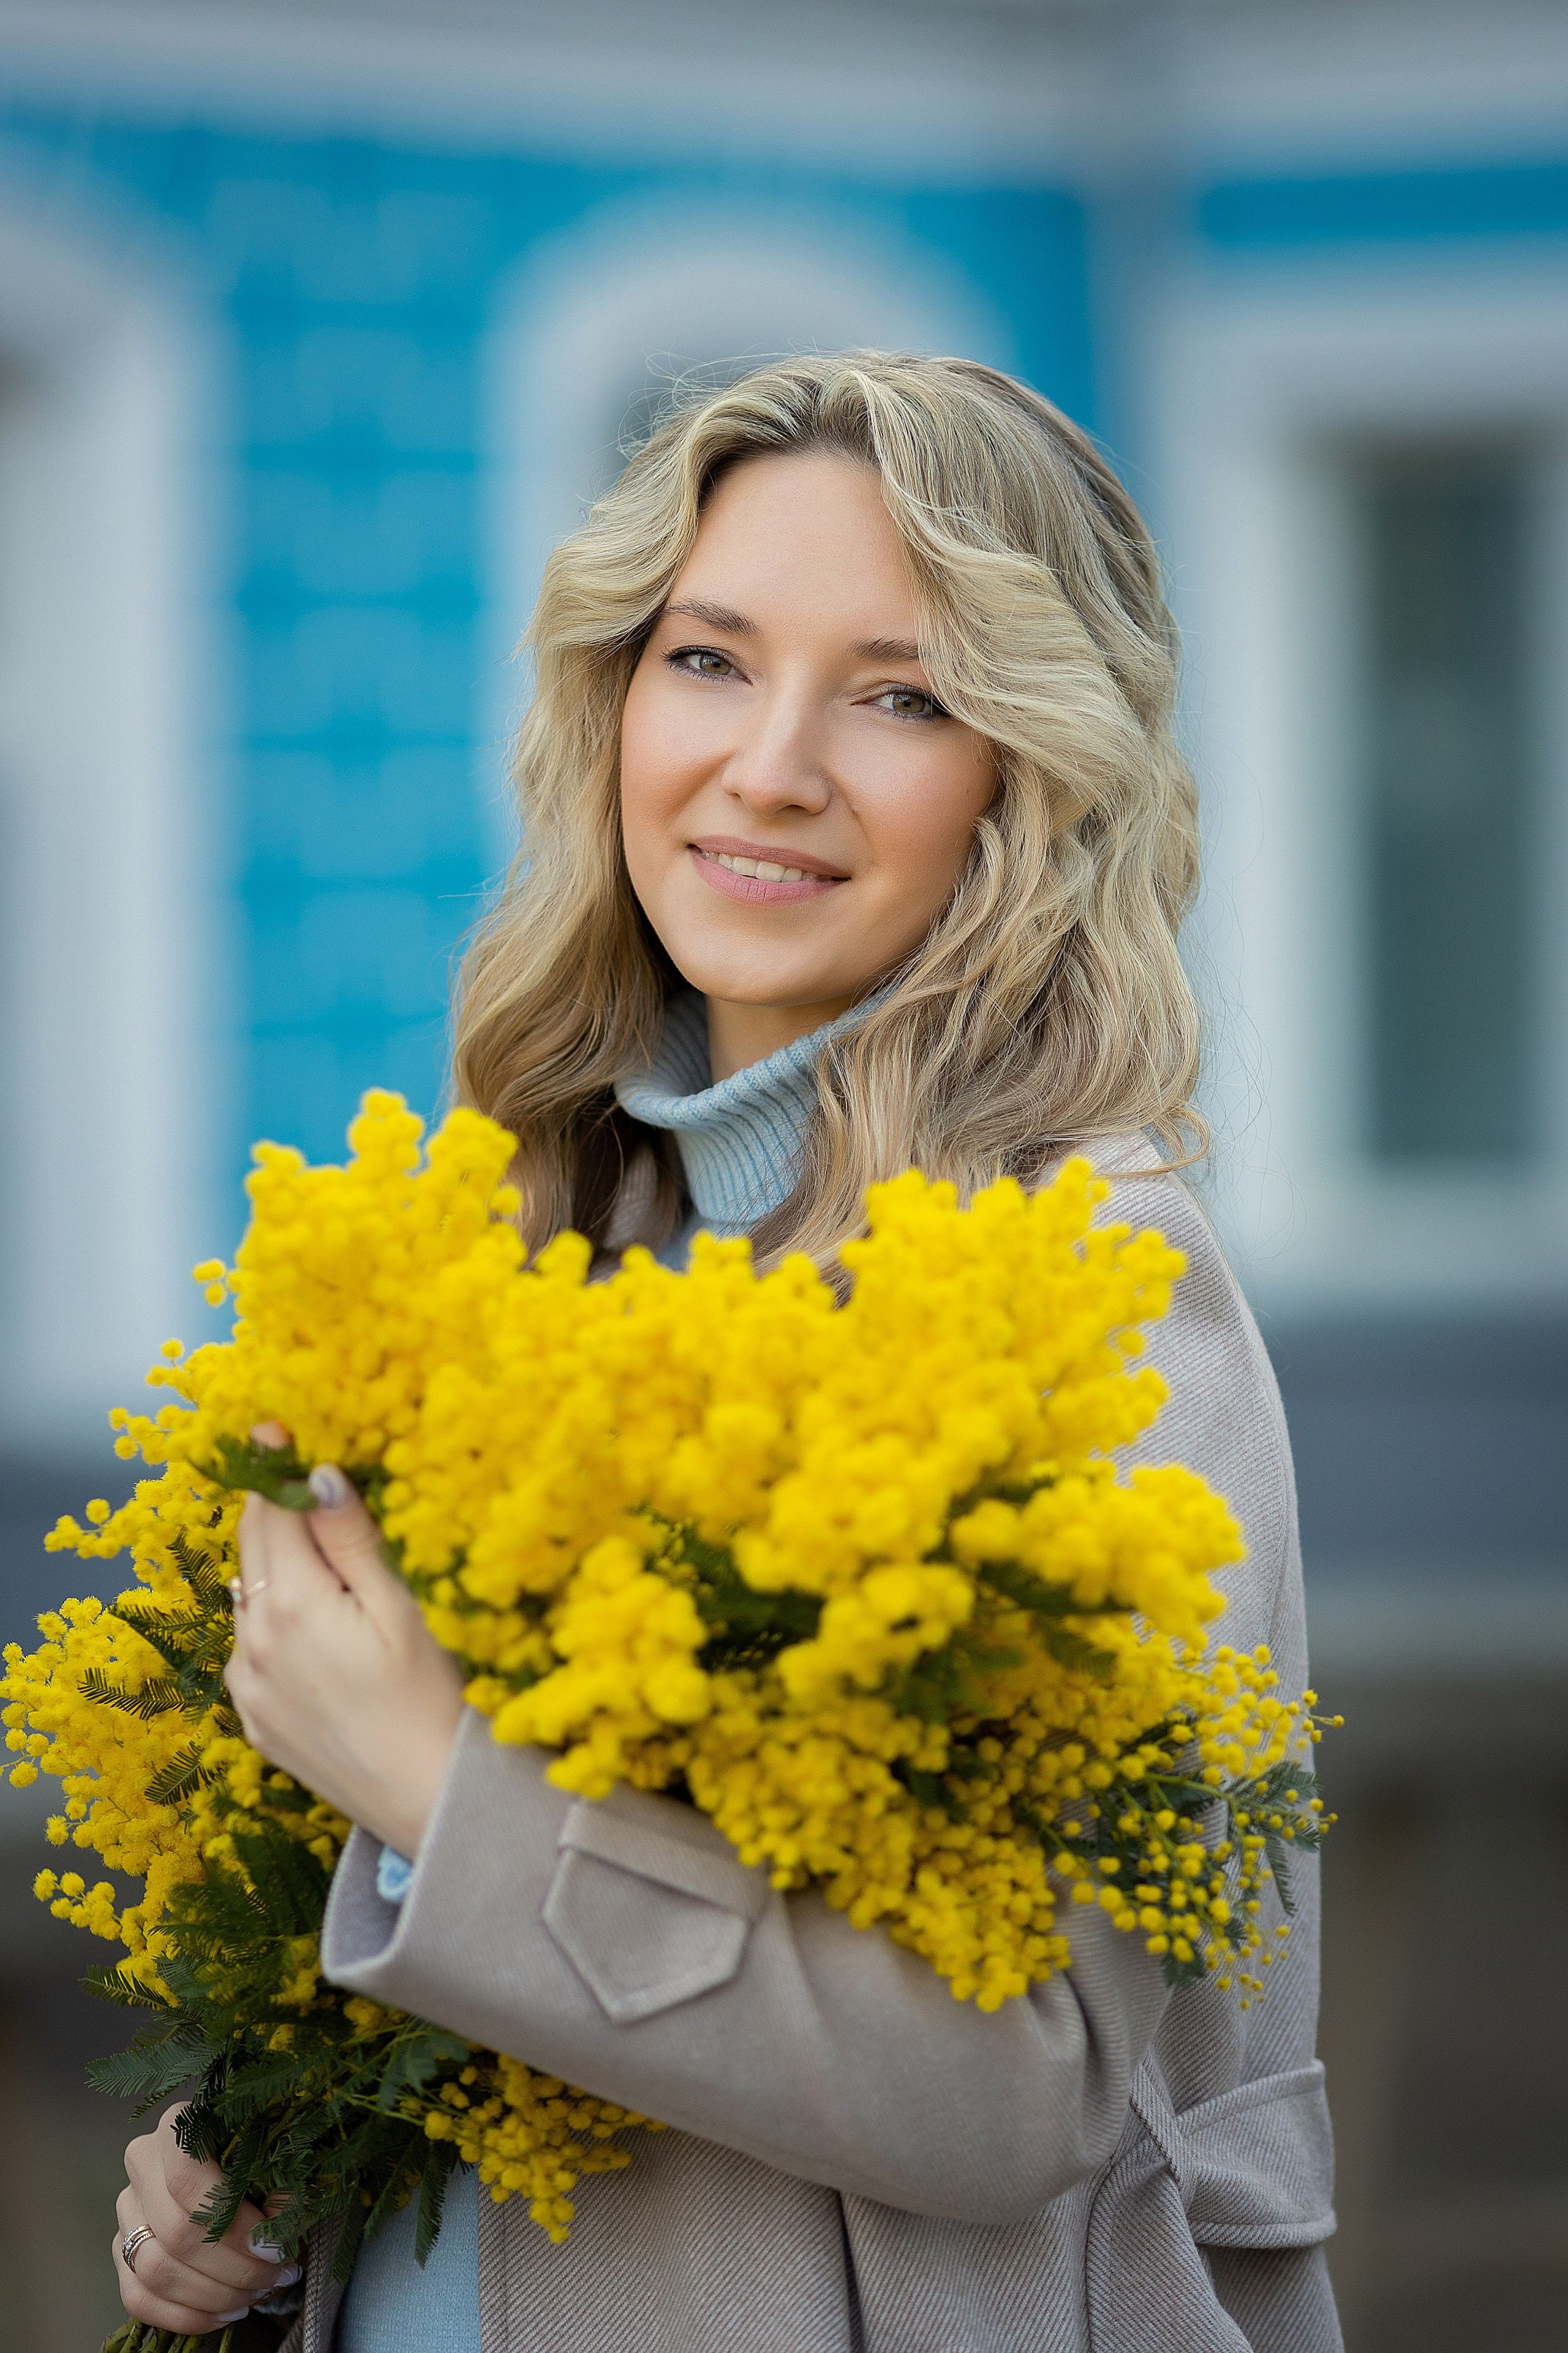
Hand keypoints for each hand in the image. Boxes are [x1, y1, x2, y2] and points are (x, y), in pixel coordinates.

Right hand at [115, 2102, 296, 2333]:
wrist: (231, 2158)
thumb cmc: (260, 2151)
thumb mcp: (277, 2152)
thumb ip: (281, 2185)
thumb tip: (274, 2236)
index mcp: (178, 2125)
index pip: (187, 2181)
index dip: (232, 2223)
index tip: (273, 2248)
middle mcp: (142, 2164)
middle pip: (176, 2233)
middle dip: (233, 2268)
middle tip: (276, 2275)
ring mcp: (127, 2209)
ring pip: (155, 2270)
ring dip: (212, 2295)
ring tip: (257, 2294)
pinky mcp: (121, 2249)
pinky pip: (138, 2297)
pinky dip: (184, 2316)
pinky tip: (225, 2314)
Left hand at [225, 1428, 464, 1854]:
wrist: (428, 1802)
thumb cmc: (434, 1700)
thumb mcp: (402, 1608)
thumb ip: (353, 1540)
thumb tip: (317, 1475)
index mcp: (293, 1605)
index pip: (270, 1512)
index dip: (273, 1465)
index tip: (273, 1427)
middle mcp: (254, 1643)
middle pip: (250, 1549)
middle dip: (267, 1505)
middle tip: (286, 1466)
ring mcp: (247, 1686)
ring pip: (248, 1598)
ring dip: (270, 1563)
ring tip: (305, 1539)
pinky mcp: (255, 1720)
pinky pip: (251, 1648)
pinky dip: (271, 1618)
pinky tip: (310, 1619)